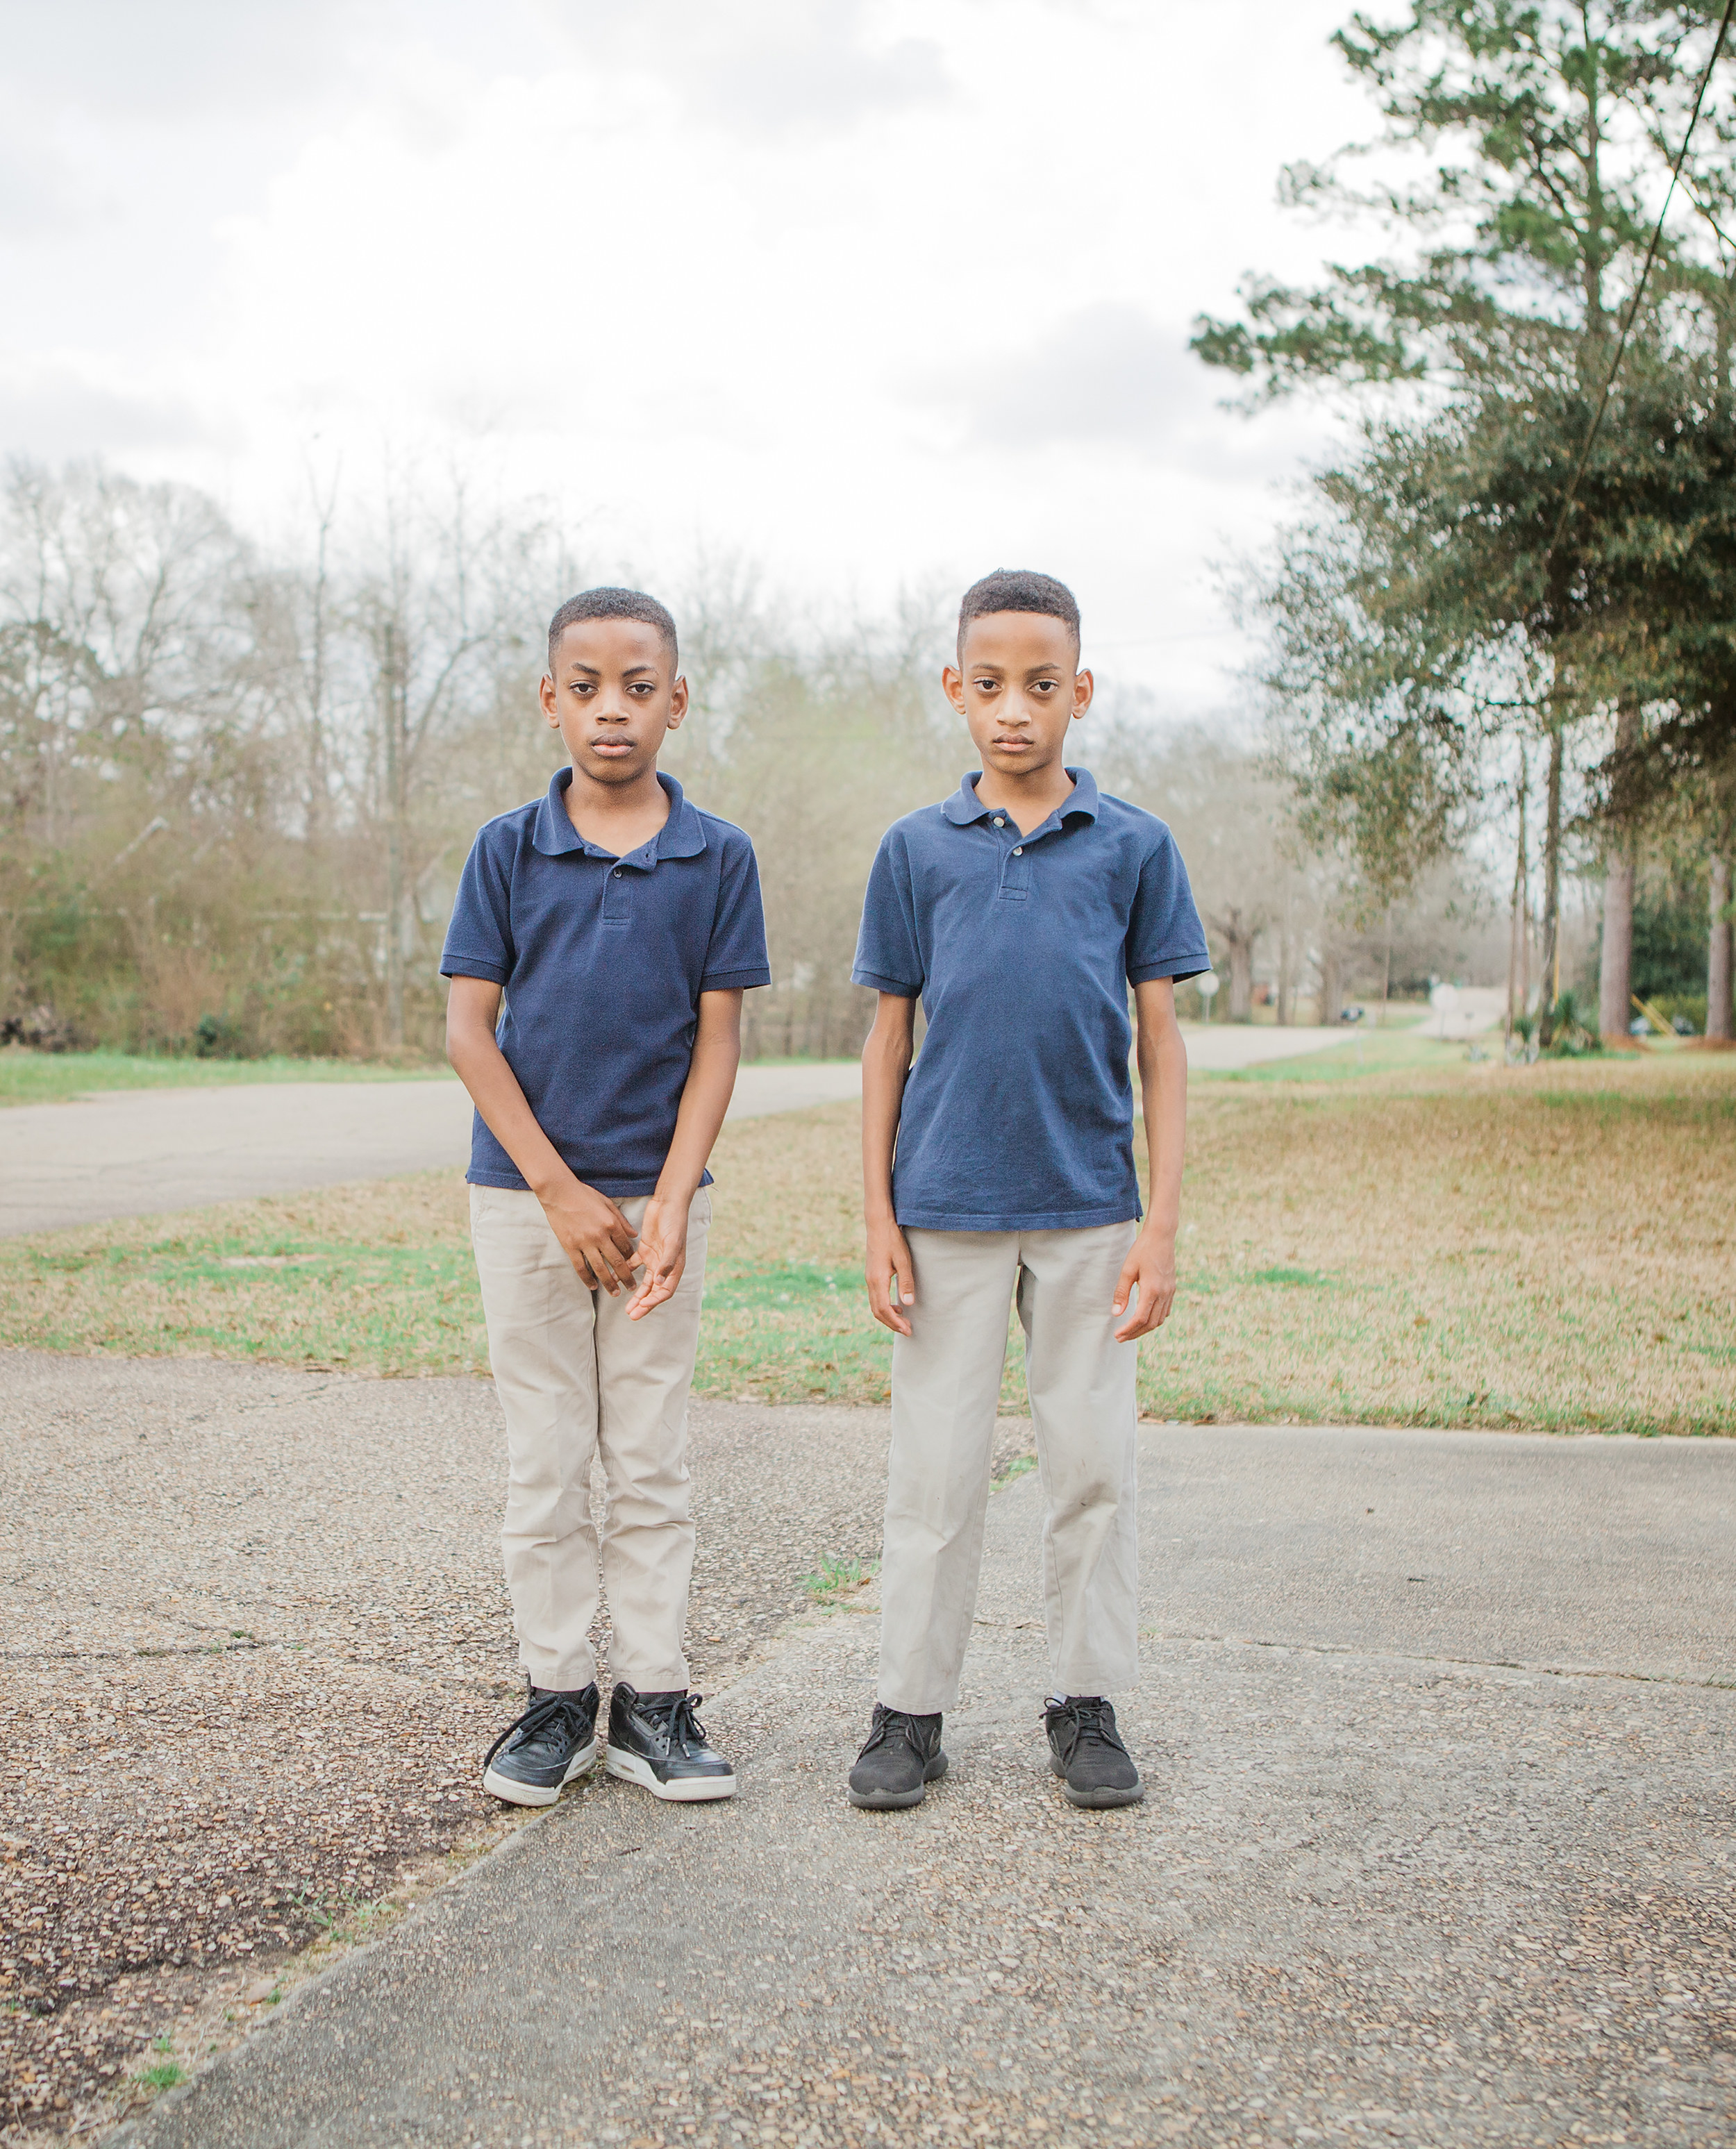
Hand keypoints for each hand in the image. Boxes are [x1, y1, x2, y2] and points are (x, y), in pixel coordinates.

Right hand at [540, 1175, 639, 1293]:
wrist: (559, 1192)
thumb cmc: (584, 1195)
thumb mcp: (607, 1203)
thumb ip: (621, 1220)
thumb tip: (634, 1235)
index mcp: (611, 1224)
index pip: (626, 1246)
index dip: (631, 1258)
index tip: (634, 1266)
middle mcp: (600, 1235)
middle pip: (617, 1262)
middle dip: (626, 1277)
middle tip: (632, 1288)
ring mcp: (584, 1243)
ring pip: (600, 1269)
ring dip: (609, 1283)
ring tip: (616, 1293)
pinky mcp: (570, 1247)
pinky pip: (580, 1267)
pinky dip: (587, 1279)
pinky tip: (593, 1286)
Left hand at [627, 1191, 689, 1319]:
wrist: (667, 1202)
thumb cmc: (674, 1221)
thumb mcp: (673, 1242)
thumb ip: (667, 1262)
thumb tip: (660, 1281)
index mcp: (675, 1267)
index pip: (665, 1290)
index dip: (654, 1301)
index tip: (641, 1308)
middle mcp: (665, 1265)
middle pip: (653, 1290)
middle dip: (643, 1303)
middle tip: (631, 1315)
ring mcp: (654, 1258)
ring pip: (644, 1282)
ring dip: (636, 1294)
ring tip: (625, 1306)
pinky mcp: (644, 1250)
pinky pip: (633, 1266)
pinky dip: (625, 1273)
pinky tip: (614, 1279)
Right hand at [866, 1217, 915, 1336]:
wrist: (878, 1225)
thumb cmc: (892, 1240)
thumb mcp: (904, 1260)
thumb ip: (906, 1282)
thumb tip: (908, 1304)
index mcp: (878, 1281)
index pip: (884, 1310)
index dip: (895, 1323)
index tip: (907, 1330)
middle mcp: (870, 1282)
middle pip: (878, 1312)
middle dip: (892, 1324)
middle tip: (907, 1330)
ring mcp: (869, 1279)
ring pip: (875, 1306)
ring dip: (888, 1316)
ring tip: (903, 1321)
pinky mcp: (871, 1275)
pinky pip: (875, 1298)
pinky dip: (885, 1307)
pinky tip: (897, 1306)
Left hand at [1112, 1224, 1176, 1341]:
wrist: (1161, 1236)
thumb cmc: (1142, 1250)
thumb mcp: (1127, 1270)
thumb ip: (1121, 1293)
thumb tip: (1116, 1313)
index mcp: (1152, 1290)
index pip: (1140, 1318)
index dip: (1128, 1330)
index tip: (1117, 1335)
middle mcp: (1164, 1294)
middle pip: (1150, 1323)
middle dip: (1135, 1333)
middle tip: (1120, 1338)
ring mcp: (1170, 1292)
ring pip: (1159, 1319)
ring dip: (1145, 1328)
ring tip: (1130, 1331)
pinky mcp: (1172, 1289)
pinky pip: (1165, 1311)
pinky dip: (1155, 1319)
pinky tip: (1145, 1319)